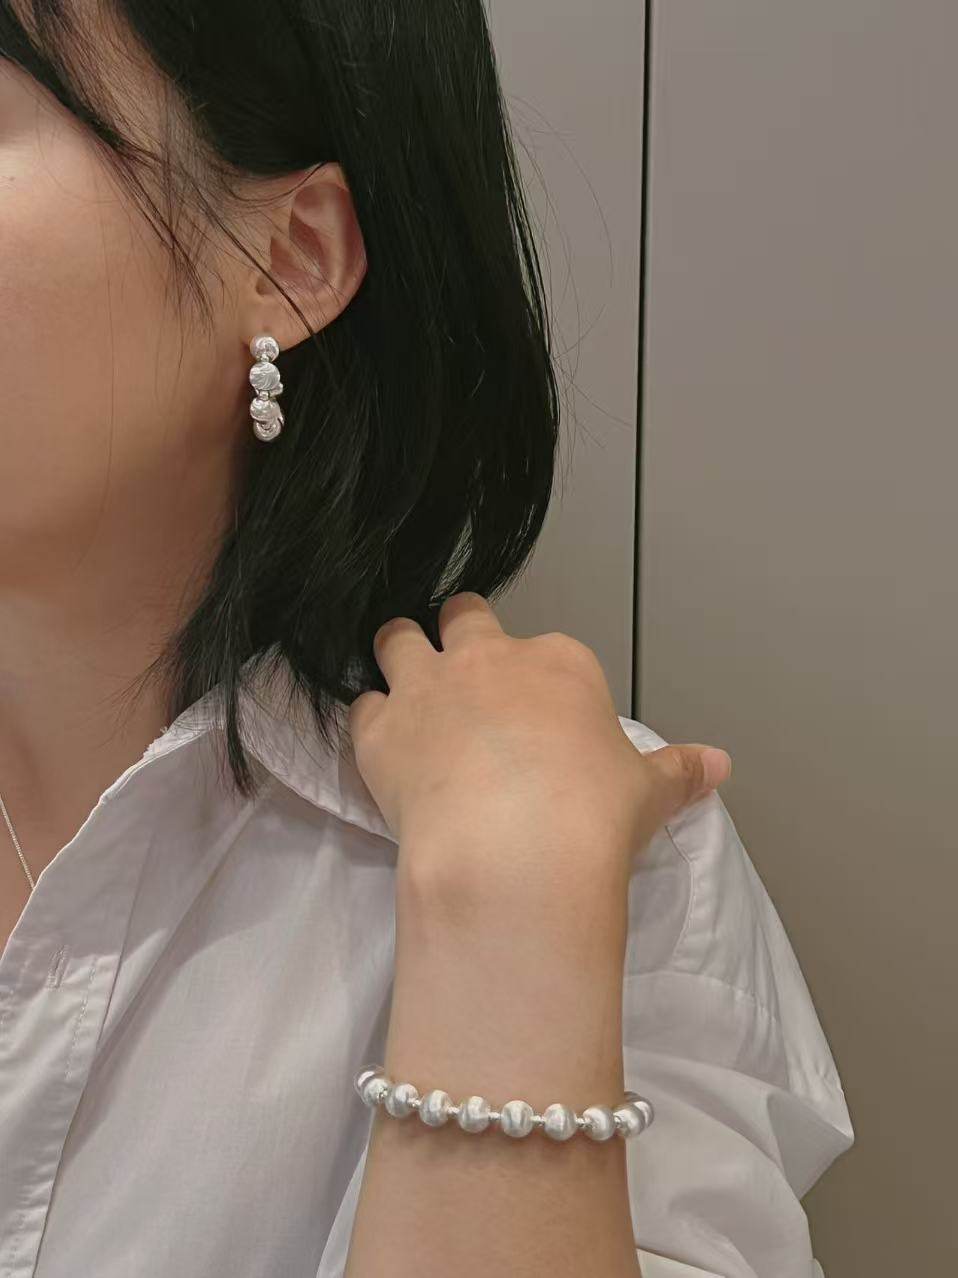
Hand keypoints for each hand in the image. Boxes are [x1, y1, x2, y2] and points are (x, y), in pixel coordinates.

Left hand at [347, 593, 731, 913]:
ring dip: (399, 655)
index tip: (535, 714)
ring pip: (397, 639)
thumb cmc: (593, 815)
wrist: (517, 853)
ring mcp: (427, 687)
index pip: (543, 648)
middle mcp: (488, 658)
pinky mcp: (380, 729)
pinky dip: (370, 720)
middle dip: (459, 635)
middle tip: (463, 675)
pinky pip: (361, 703)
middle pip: (463, 617)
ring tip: (408, 690)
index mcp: (559, 663)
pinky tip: (382, 747)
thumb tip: (720, 765)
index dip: (534, 677)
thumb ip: (679, 771)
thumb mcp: (648, 792)